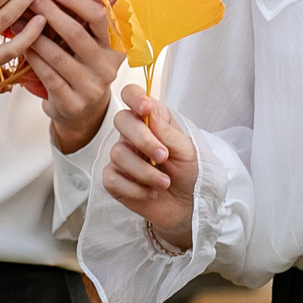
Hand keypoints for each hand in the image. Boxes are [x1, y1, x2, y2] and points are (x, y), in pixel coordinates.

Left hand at [28, 0, 126, 153]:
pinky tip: (21, 45)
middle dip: (50, 13)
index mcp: (115, 47)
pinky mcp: (73, 103)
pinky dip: (32, 58)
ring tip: (17, 20)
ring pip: (58, 56)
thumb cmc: (82, 70)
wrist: (82, 113)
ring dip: (34, 36)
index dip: (78, 2)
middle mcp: (107, 67)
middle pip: (77, 34)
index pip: (101, 18)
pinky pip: (48, 75)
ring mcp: (91, 87)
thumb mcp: (91, 48)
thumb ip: (82, 24)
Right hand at [104, 85, 196, 251]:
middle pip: (122, 121)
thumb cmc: (190, 173)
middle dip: (142, 139)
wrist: (188, 206)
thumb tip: (150, 114)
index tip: (145, 109)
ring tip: (164, 182)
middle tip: (163, 156)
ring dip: (144, 171)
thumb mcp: (188, 151)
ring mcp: (122, 157)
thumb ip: (169, 132)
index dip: (135, 98)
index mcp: (153, 120)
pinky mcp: (115, 180)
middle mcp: (133, 135)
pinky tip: (151, 193)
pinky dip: (135, 188)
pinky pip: (112, 178)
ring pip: (118, 153)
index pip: (133, 95)